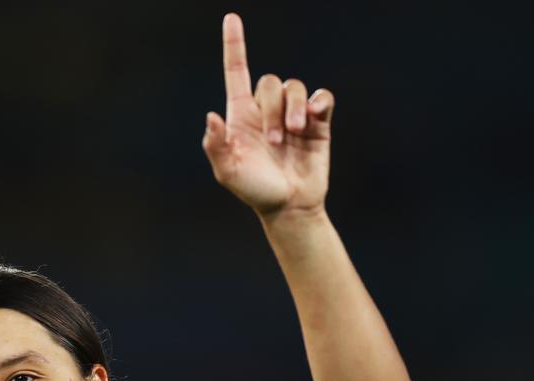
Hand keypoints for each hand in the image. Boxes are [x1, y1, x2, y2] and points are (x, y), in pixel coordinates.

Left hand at [201, 14, 333, 218]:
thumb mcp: (228, 172)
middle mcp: (266, 110)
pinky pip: (321, 97)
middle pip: (270, 81)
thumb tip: (211, 117)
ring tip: (292, 136)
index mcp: (241, 115)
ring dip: (292, 110)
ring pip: (295, 87)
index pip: (236, 73)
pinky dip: (318, 101)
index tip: (231, 18)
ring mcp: (293, 115)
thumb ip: (216, 146)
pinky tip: (313, 116)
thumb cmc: (254, 190)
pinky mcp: (318, 123)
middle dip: (272, 107)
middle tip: (275, 141)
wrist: (288, 207)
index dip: (234, 45)